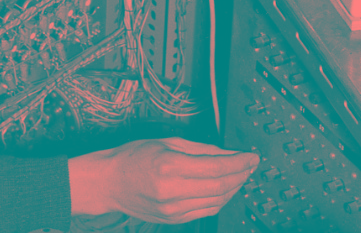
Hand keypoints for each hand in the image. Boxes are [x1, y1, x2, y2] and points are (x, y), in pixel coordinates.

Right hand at [68, 137, 258, 223]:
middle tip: (250, 165)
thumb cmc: (133, 157)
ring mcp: (173, 209)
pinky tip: (225, 189)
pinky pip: (205, 211)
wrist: (109, 182)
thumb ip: (199, 148)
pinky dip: (220, 200)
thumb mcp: (167, 142)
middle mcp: (172, 190)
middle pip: (220, 187)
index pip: (217, 167)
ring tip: (241, 176)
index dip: (239, 162)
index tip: (251, 156)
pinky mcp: (173, 219)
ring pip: (216, 202)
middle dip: (241, 175)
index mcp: (170, 165)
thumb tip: (226, 153)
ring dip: (233, 189)